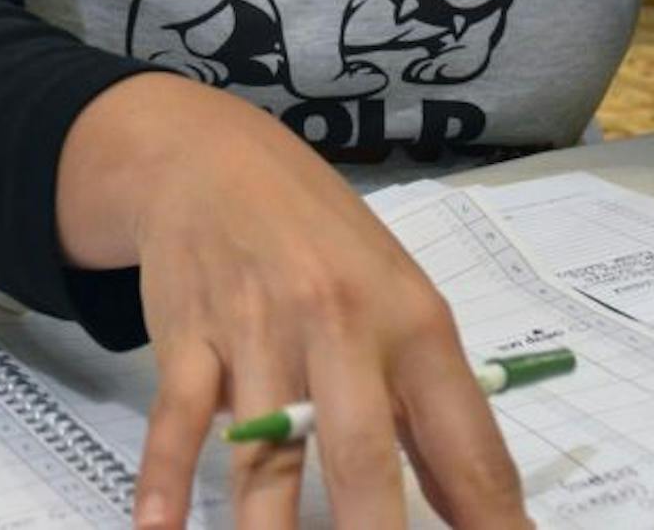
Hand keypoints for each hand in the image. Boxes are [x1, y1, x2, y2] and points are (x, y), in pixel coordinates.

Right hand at [58, 78, 526, 528]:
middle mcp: (343, 325)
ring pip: (264, 452)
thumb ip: (432, 407)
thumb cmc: (325, 240)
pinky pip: (176, 421)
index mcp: (414, 321)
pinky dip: (163, 481)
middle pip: (363, 455)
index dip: (490, 515)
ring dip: (270, 528)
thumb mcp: (399, 300)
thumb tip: (479, 511)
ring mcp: (259, 332)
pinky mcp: (188, 337)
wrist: (216, 159)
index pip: (464, 438)